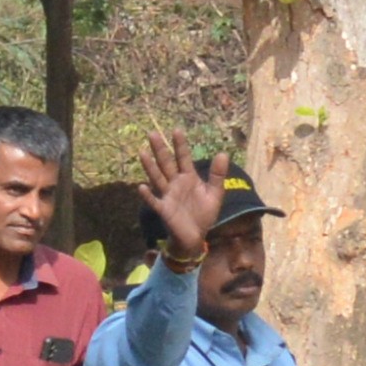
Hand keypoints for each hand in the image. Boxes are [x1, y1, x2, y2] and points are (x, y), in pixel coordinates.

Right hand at [137, 130, 227, 261]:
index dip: (180, 145)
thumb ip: (218, 175)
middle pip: (166, 163)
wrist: (196, 236)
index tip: (176, 130)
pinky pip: (154, 201)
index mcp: (189, 177)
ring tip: (142, 152)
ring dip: (150, 166)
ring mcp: (167, 195)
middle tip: (152, 133)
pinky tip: (142, 187)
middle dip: (160, 149)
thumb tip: (224, 153)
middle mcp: (175, 183)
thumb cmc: (204, 213)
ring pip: (157, 177)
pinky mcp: (164, 209)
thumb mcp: (215, 193)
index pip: (183, 158)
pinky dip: (148, 195)